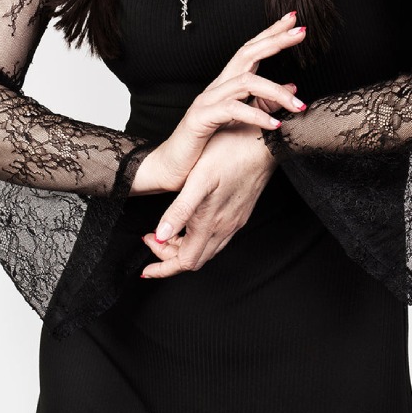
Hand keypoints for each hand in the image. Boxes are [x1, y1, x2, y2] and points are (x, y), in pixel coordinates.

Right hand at [130, 12, 306, 194]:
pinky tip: (275, 125)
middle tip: (301, 32)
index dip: (271, 34)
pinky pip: (232, 110)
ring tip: (299, 106)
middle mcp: (216, 87)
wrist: (172, 168)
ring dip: (277, 92)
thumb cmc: (206, 147)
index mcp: (227, 85)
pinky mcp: (200, 118)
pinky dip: (257, 115)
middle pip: (247, 54)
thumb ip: (264, 103)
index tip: (294, 21)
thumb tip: (293, 87)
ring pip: (246, 82)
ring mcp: (207, 100)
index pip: (251, 51)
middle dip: (275, 40)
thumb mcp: (242, 123)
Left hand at [140, 123, 278, 277]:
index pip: (184, 262)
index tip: (146, 267)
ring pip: (205, 250)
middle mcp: (225, 228)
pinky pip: (217, 238)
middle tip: (151, 238)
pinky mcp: (240, 213)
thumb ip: (180, 211)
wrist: (265, 144)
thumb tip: (160, 235)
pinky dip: (197, 238)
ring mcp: (234, 221)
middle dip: (168, 257)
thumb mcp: (198, 179)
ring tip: (165, 232)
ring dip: (182, 248)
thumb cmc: (231, 153)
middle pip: (194, 260)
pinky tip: (190, 221)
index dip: (163, 268)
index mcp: (211, 223)